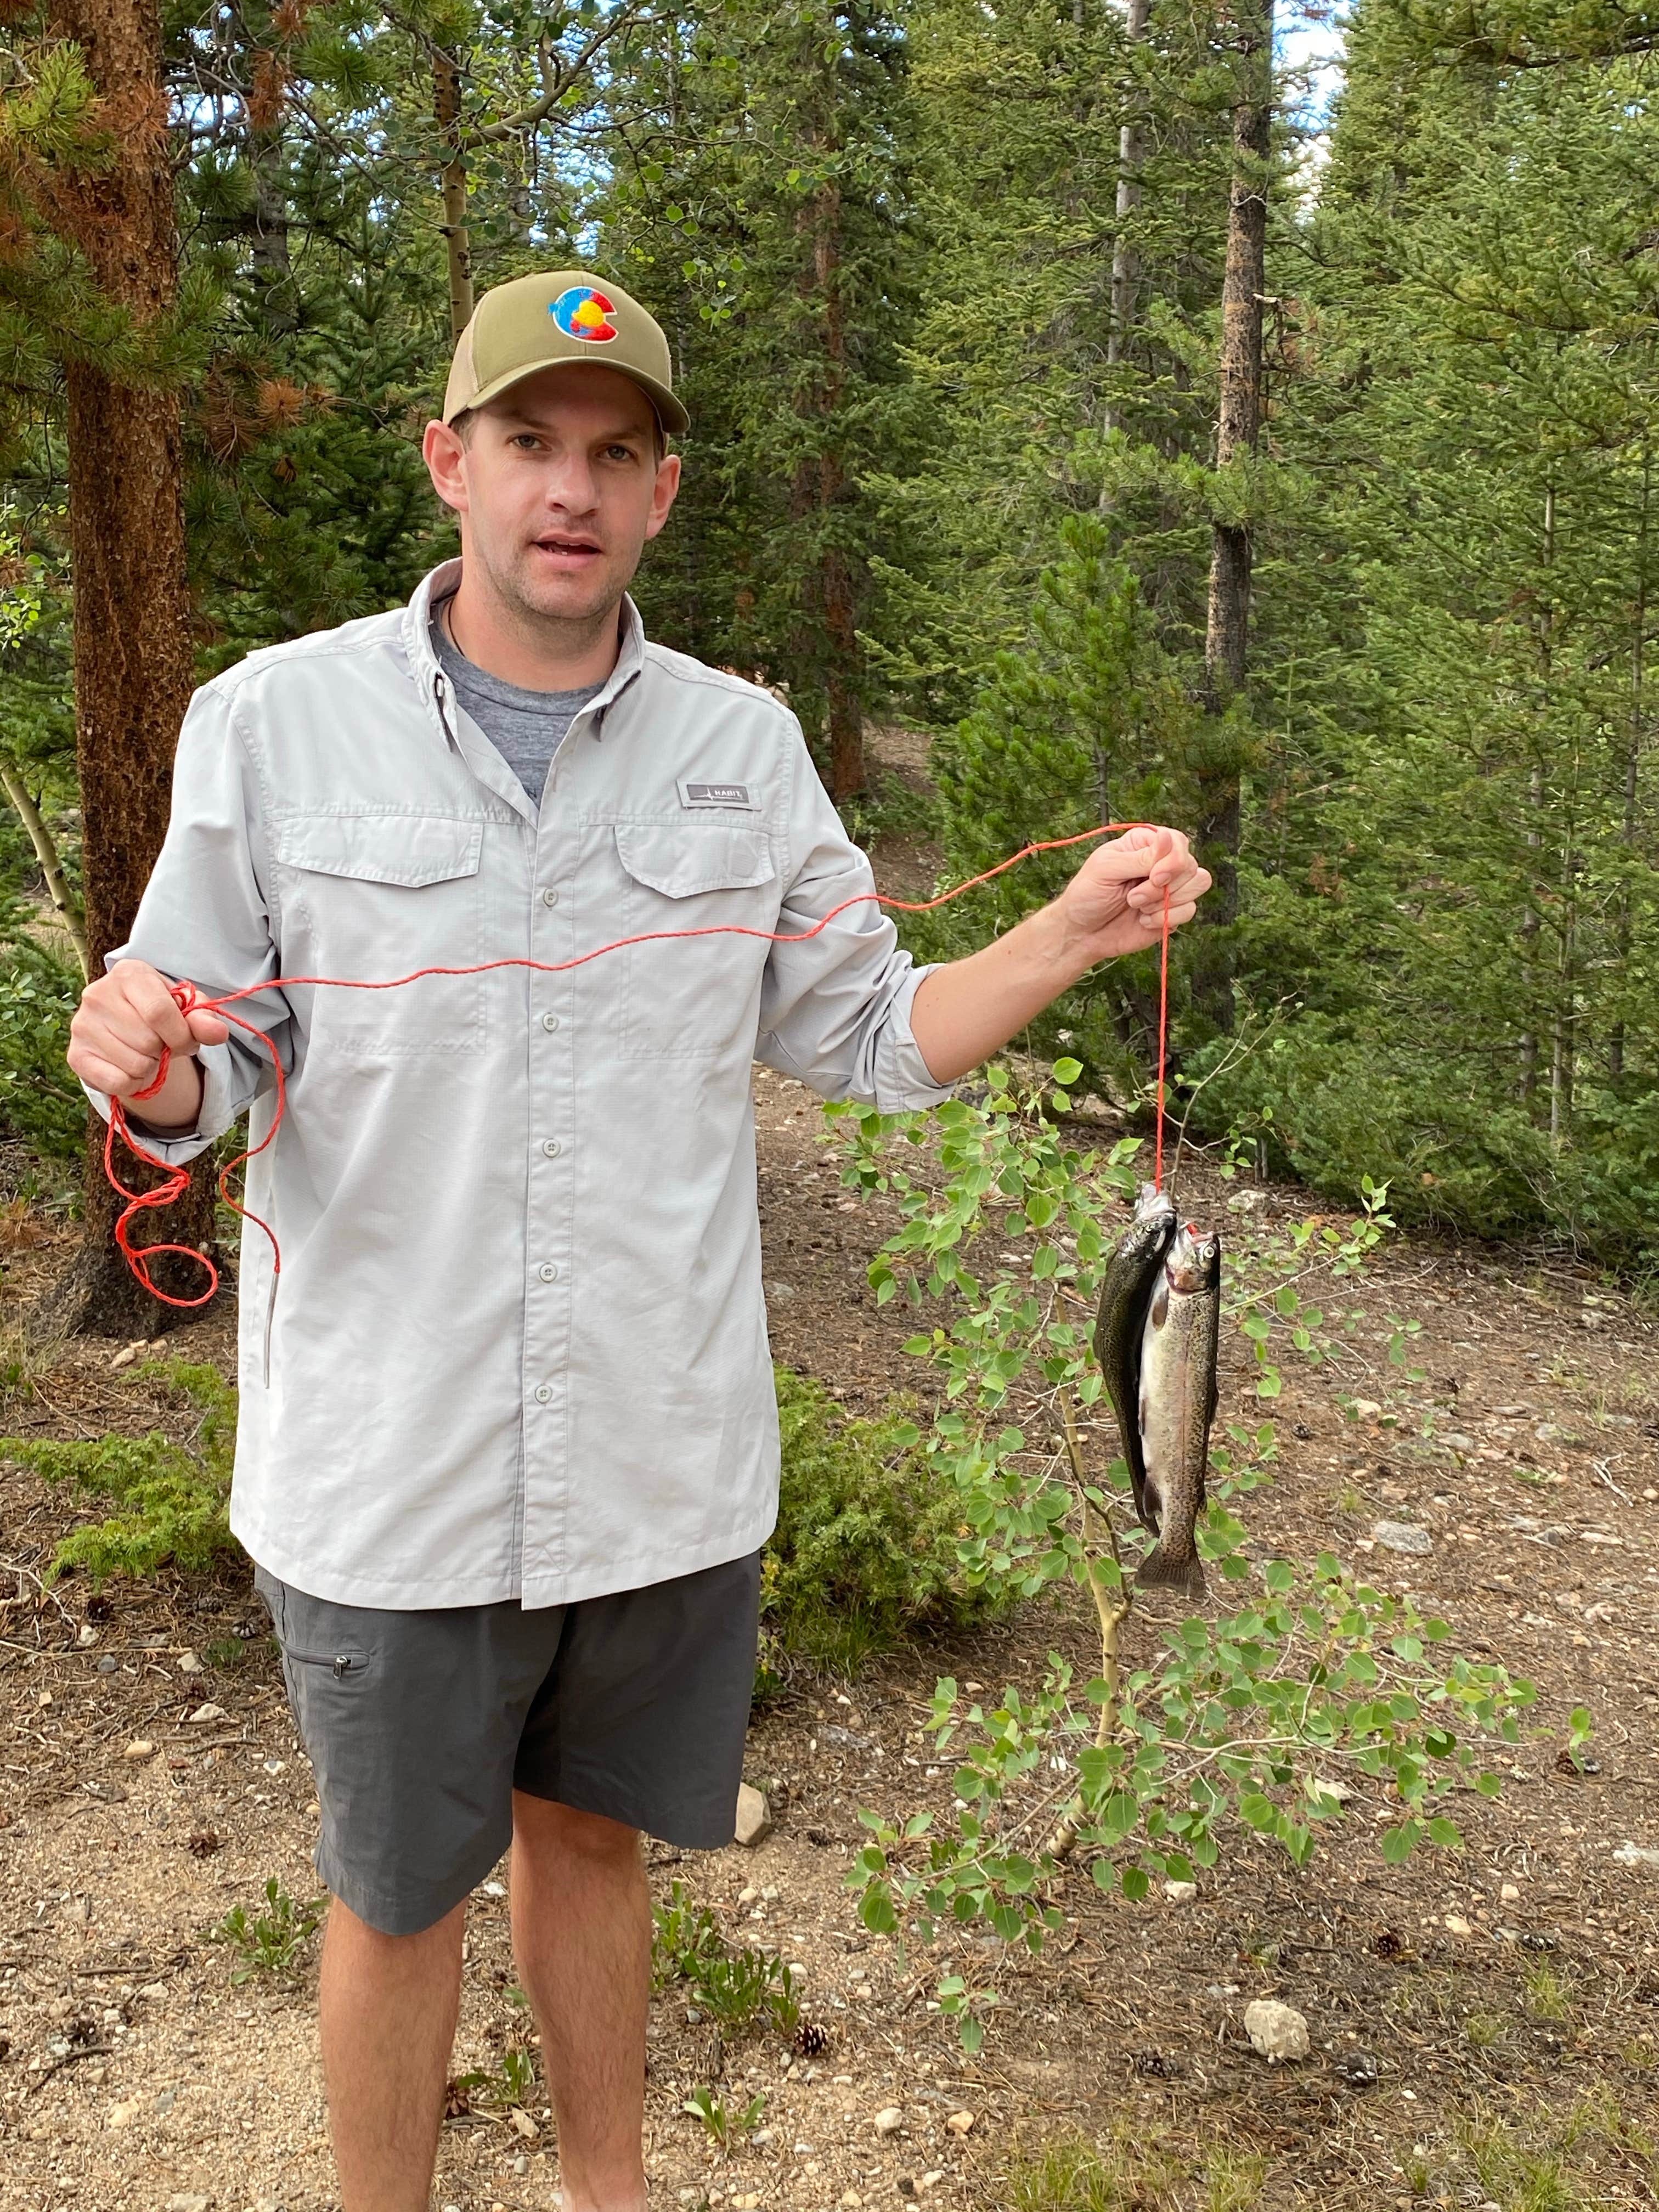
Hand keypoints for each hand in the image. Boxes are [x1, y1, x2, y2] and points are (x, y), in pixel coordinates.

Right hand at [68, 960, 229, 1103]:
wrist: (127, 1027)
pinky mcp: (75, 1054)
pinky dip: (133, 1084)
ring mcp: (82, 1024)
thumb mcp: (187, 1009)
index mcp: (129, 973)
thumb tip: (218, 1033)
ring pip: (135, 1065)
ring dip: (151, 1068)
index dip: (181, 1035)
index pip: (159, 1012)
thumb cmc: (161, 1013)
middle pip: (148, 1041)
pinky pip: (117, 1083)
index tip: (186, 1040)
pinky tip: (130, 1068)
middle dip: (166, 1052)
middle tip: (163, 1046)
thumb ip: (204, 1019)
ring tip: (146, 1054)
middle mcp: (98, 994)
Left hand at [1051, 825, 1211, 968]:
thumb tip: (1168, 837)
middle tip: (1132, 898)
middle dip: (1163, 886)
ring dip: (1165, 902)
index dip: (1173, 861)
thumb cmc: (1087, 895)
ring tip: (1136, 907)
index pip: (1178, 842)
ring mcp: (1170, 887)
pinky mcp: (1173, 912)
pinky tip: (1143, 921)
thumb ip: (1141, 857)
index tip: (1153, 877)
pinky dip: (1165, 919)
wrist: (1083, 934)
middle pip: (1190, 864)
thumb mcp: (1106, 869)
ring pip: (1198, 884)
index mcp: (1145, 844)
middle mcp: (1162, 862)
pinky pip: (1190, 910)